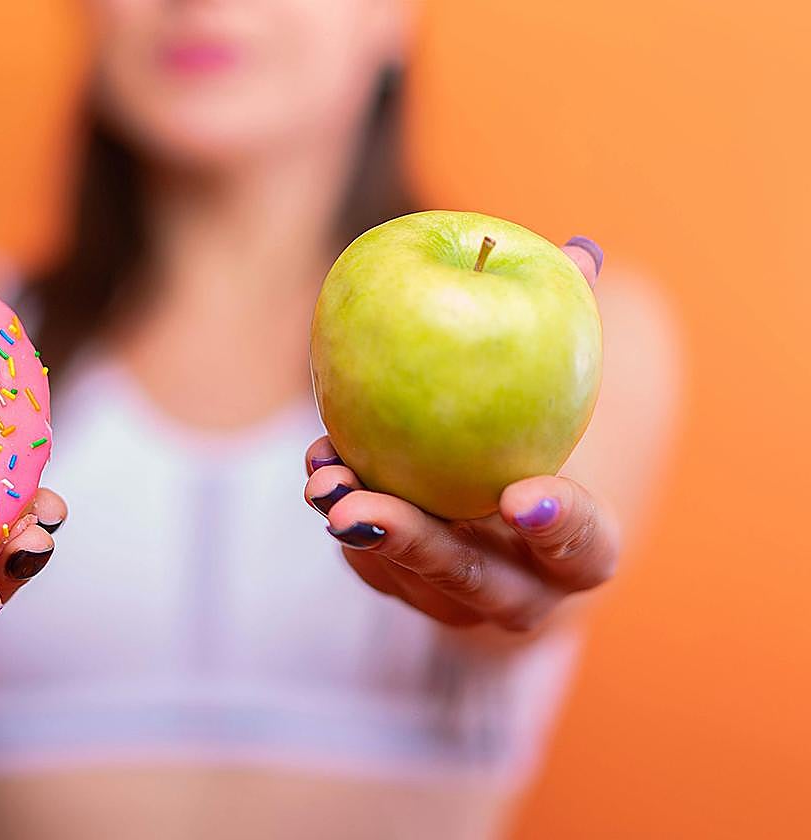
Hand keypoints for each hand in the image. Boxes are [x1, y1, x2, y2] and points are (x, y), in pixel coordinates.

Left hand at [302, 237, 617, 632]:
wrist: (502, 518)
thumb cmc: (540, 437)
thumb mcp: (561, 394)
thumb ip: (570, 332)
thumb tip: (580, 248)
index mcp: (580, 551)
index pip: (583, 548)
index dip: (561, 526)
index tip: (521, 496)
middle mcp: (521, 591)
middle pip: (473, 580)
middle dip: (414, 544)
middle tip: (361, 507)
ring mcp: (454, 600)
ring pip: (406, 578)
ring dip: (359, 529)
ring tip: (321, 481)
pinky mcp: (401, 586)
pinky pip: (368, 558)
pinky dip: (344, 509)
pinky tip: (319, 466)